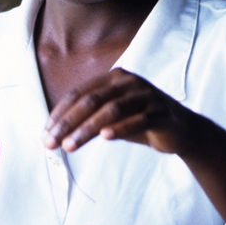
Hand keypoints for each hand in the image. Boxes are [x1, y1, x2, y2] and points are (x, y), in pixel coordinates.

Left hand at [44, 68, 197, 155]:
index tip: (45, 135)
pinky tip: (105, 137)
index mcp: (113, 78)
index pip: (79, 94)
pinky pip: (138, 120)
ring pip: (111, 110)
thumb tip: (56, 134)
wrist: (181, 130)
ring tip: (70, 146)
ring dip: (87, 129)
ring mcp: (146, 95)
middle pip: (91, 100)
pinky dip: (121, 128)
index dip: (59, 115)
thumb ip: (88, 120)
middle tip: (51, 143)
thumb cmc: (140, 122)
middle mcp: (128, 82)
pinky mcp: (161, 112)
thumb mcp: (111, 118)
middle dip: (67, 123)